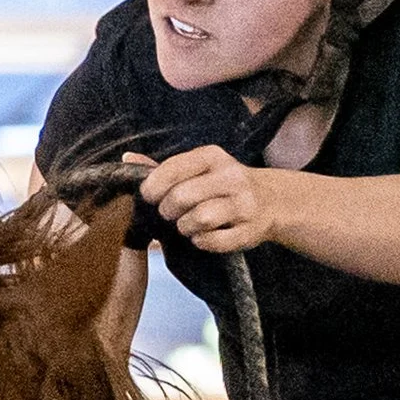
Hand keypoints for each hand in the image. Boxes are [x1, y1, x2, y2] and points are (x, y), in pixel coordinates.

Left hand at [131, 145, 291, 255]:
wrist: (272, 200)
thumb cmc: (224, 185)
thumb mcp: (199, 168)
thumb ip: (165, 168)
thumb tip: (128, 158)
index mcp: (213, 157)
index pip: (175, 168)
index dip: (155, 185)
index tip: (149, 197)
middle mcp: (231, 177)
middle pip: (183, 196)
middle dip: (168, 210)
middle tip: (169, 214)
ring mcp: (243, 204)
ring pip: (199, 219)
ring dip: (185, 227)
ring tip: (186, 226)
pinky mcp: (249, 230)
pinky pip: (215, 241)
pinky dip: (201, 242)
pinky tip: (201, 238)